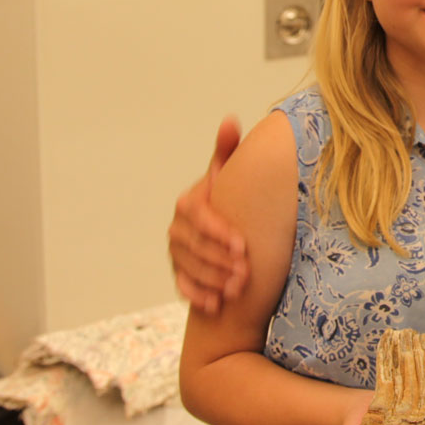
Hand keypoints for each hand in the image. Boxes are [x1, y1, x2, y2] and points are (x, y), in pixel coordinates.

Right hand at [170, 116, 248, 313]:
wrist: (231, 237)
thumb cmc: (235, 201)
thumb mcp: (232, 178)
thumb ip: (228, 153)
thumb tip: (230, 120)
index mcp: (190, 202)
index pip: (197, 215)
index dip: (218, 231)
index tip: (243, 245)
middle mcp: (178, 227)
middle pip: (193, 245)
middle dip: (220, 260)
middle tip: (247, 273)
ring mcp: (177, 252)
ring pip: (189, 268)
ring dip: (214, 280)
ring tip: (239, 289)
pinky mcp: (180, 275)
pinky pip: (182, 287)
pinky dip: (199, 296)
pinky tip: (217, 304)